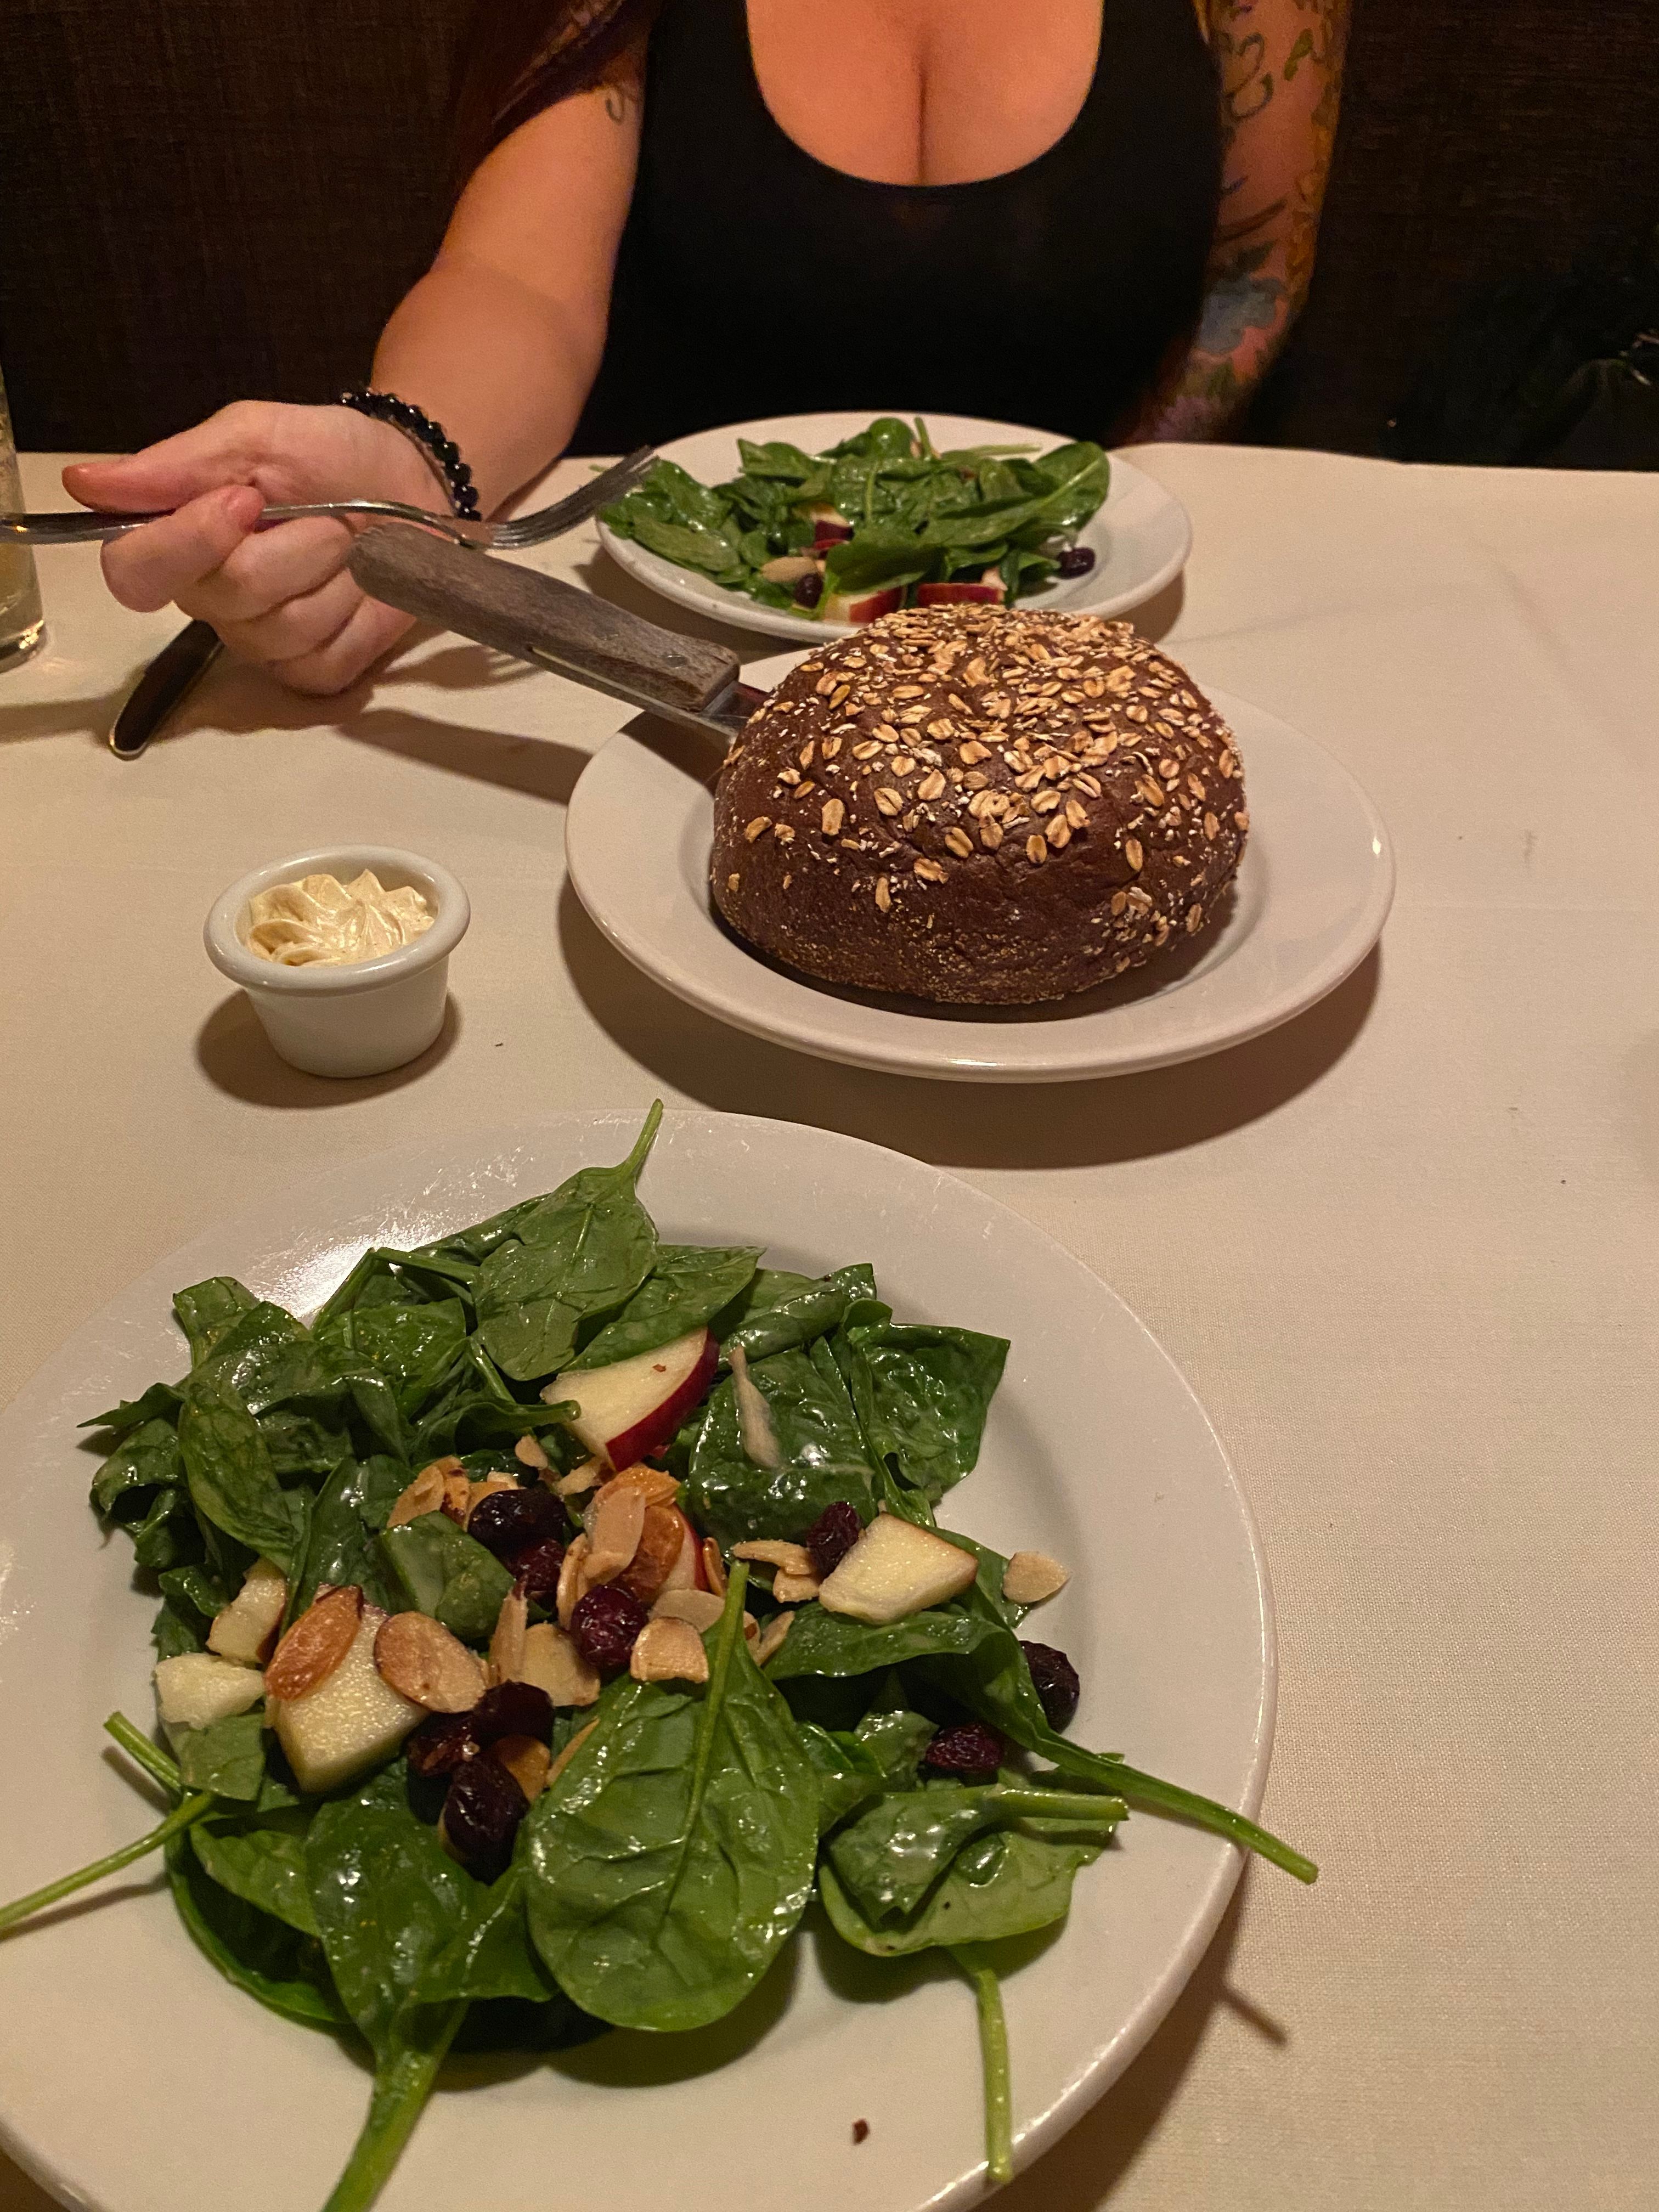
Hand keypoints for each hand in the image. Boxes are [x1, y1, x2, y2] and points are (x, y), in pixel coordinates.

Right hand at [63, 401, 446, 694]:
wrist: (412, 485)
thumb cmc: (329, 457)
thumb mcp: (256, 437)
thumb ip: (177, 464)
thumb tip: (84, 484)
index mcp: (178, 542)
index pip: (133, 574)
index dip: (187, 543)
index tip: (246, 501)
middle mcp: (209, 601)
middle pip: (229, 595)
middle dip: (293, 547)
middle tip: (328, 516)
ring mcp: (262, 644)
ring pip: (284, 629)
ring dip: (332, 576)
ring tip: (349, 545)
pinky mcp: (315, 672)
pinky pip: (326, 658)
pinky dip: (358, 616)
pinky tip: (365, 587)